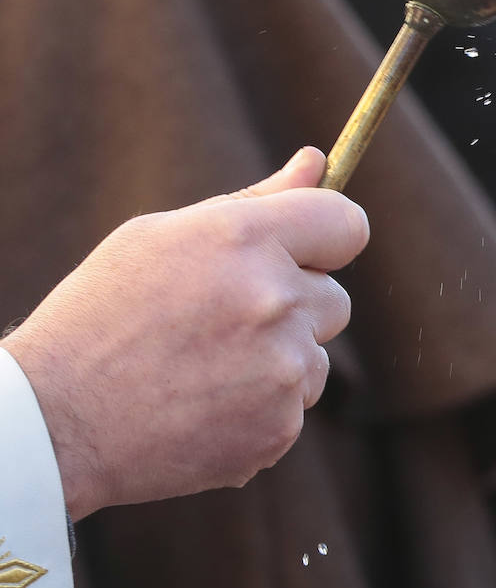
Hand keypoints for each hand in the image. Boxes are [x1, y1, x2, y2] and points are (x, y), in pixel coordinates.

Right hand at [0, 147, 368, 519]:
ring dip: (279, 362)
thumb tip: (317, 164)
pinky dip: (261, 410)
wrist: (57, 423)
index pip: (346, 223)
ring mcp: (283, 367)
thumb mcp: (161, 239)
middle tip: (223, 325)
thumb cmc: (102, 317)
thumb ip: (253, 203)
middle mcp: (273, 299)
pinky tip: (204, 408)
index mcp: (242, 239)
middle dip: (295, 309)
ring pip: (315, 357)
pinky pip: (295, 407)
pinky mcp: (281, 424)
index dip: (330, 238)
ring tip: (204, 370)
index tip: (312, 252)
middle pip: (335, 299)